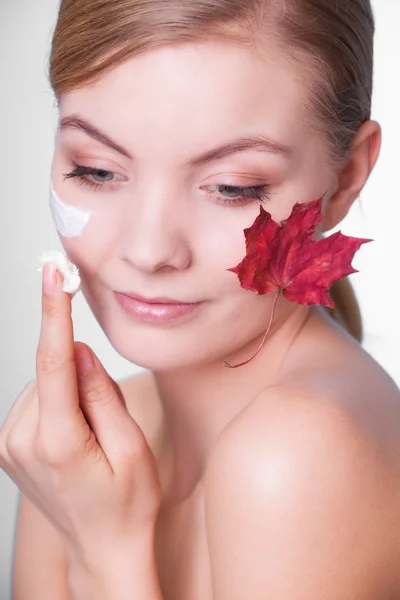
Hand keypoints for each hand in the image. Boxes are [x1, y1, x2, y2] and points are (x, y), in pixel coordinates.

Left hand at [0, 263, 161, 569]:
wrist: (103, 548)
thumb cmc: (127, 503)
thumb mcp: (132, 446)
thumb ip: (101, 393)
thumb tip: (79, 350)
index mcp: (58, 442)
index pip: (53, 362)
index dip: (54, 314)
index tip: (53, 275)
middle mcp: (22, 441)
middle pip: (54, 374)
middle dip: (83, 379)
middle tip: (108, 423)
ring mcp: (10, 445)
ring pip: (45, 385)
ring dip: (71, 395)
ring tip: (93, 438)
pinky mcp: (9, 446)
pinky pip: (37, 401)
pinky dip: (59, 406)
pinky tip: (76, 437)